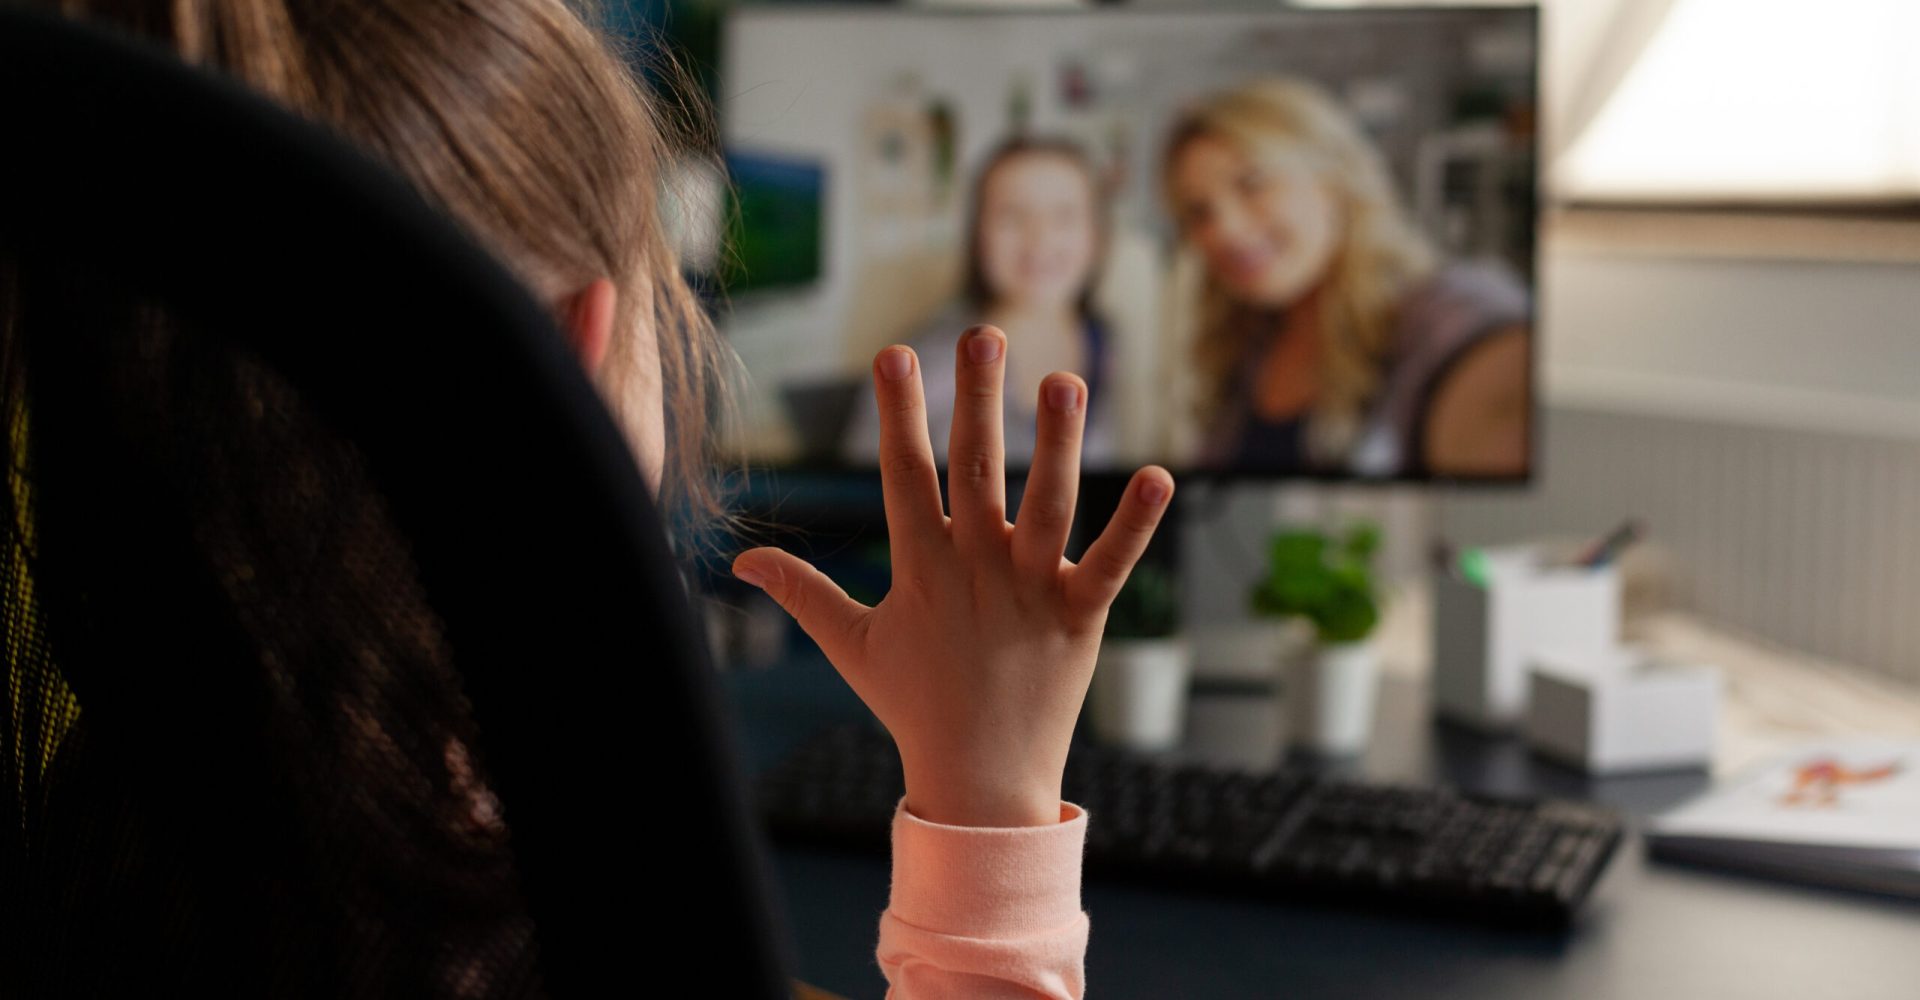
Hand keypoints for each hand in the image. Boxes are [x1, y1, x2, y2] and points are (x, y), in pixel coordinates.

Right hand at [732, 325, 1174, 826]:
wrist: (979, 780)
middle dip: (977, 400)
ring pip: (1049, 504)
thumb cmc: (915, 706)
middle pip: (977, 471)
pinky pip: (1111, 563)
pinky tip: (1161, 476)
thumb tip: (740, 563)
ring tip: (1065, 379)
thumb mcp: (853, 645)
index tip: (894, 352)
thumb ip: (801, 593)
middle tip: (984, 333)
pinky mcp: (1079, 617)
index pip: (904, 474)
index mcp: (920, 568)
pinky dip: (1136, 524)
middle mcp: (976, 570)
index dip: (900, 412)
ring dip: (1058, 442)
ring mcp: (1030, 592)